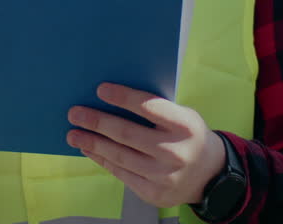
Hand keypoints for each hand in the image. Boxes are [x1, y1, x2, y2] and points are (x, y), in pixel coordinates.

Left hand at [67, 83, 226, 208]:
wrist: (209, 174)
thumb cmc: (187, 135)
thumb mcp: (183, 116)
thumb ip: (156, 108)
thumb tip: (112, 98)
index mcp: (185, 125)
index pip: (150, 107)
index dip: (123, 98)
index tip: (100, 89)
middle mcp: (175, 151)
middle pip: (128, 134)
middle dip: (97, 122)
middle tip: (75, 113)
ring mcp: (164, 176)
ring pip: (120, 156)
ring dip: (92, 143)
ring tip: (73, 134)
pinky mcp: (153, 192)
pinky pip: (121, 173)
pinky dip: (102, 159)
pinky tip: (88, 149)